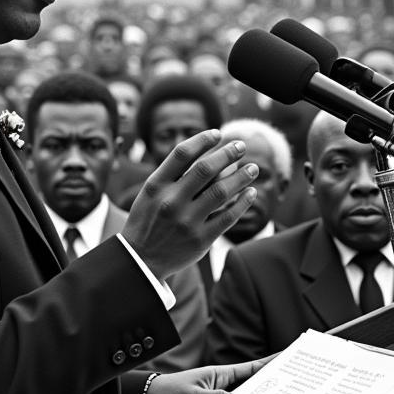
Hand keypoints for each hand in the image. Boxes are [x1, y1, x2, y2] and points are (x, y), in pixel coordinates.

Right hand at [123, 130, 257, 279]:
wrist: (141, 260)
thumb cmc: (149, 218)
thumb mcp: (150, 192)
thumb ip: (172, 173)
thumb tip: (205, 150)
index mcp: (156, 185)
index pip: (182, 153)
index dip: (202, 140)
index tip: (217, 133)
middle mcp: (171, 201)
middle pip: (205, 169)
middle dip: (227, 154)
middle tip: (241, 145)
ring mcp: (186, 221)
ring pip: (221, 191)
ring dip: (241, 176)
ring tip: (253, 167)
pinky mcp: (201, 240)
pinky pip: (228, 217)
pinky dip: (243, 202)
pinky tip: (250, 192)